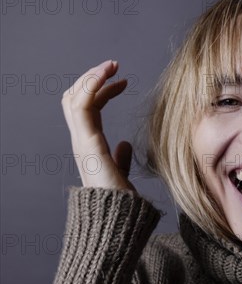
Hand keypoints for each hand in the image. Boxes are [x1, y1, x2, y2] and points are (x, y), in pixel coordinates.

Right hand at [61, 60, 134, 190]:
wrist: (118, 218)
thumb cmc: (120, 199)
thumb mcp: (120, 172)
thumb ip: (120, 158)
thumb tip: (126, 144)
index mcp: (89, 145)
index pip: (87, 108)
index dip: (101, 91)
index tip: (124, 81)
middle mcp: (82, 141)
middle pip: (74, 98)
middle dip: (92, 78)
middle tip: (114, 65)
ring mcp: (82, 141)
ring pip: (74, 98)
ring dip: (92, 77)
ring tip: (112, 65)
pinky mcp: (88, 143)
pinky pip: (81, 105)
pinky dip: (92, 86)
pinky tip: (107, 75)